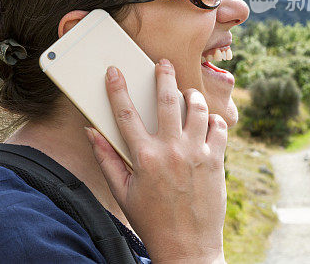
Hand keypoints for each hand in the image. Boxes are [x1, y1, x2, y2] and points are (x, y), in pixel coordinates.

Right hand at [85, 59, 227, 263]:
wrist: (187, 249)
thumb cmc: (151, 221)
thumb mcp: (122, 192)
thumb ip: (106, 159)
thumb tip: (91, 132)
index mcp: (144, 157)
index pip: (125, 113)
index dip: (117, 88)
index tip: (114, 71)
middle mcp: (171, 150)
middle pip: (166, 100)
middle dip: (163, 76)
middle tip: (162, 64)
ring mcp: (196, 154)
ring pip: (196, 109)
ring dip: (191, 96)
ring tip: (186, 94)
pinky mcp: (216, 161)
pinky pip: (219, 128)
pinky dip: (213, 120)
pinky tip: (206, 121)